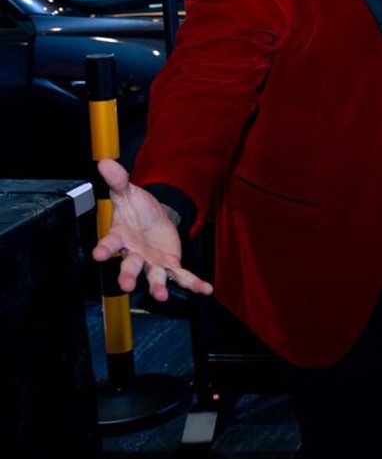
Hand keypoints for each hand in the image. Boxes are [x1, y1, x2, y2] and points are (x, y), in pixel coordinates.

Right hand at [90, 158, 212, 301]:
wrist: (154, 216)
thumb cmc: (136, 208)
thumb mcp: (128, 192)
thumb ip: (118, 181)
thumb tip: (105, 162)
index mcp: (120, 236)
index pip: (110, 242)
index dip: (104, 248)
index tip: (98, 254)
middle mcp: (134, 253)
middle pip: (129, 265)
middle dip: (127, 275)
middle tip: (126, 285)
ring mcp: (152, 261)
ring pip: (153, 276)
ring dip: (157, 287)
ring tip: (161, 297)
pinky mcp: (170, 264)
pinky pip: (182, 276)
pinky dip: (194, 283)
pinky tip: (206, 290)